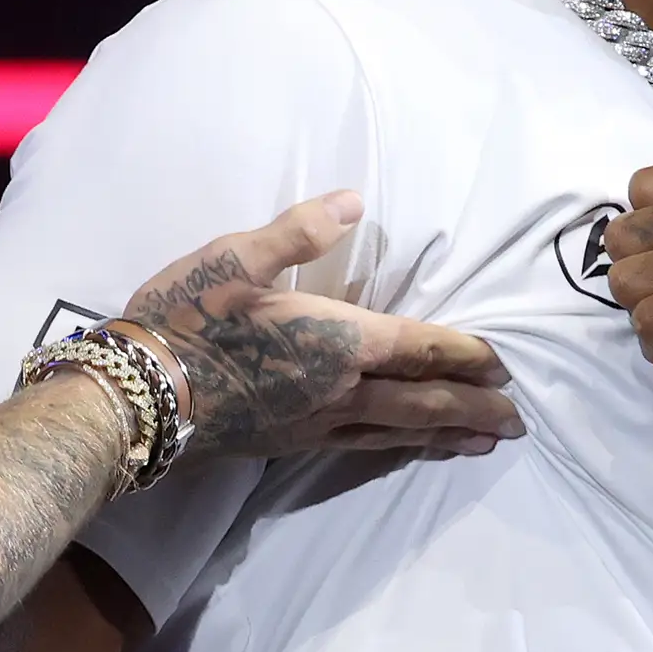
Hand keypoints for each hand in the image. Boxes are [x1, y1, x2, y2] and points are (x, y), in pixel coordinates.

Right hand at [120, 193, 523, 463]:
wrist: (134, 398)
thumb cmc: (182, 320)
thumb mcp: (234, 259)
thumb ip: (298, 231)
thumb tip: (354, 201)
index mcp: (337, 342)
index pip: (422, 348)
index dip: (467, 354)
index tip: (506, 363)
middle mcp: (339, 391)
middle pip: (425, 403)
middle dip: (475, 408)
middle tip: (518, 418)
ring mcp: (316, 425)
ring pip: (399, 434)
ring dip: (448, 437)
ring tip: (485, 443)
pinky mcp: (291, 446)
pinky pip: (364, 448)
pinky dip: (400, 450)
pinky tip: (405, 450)